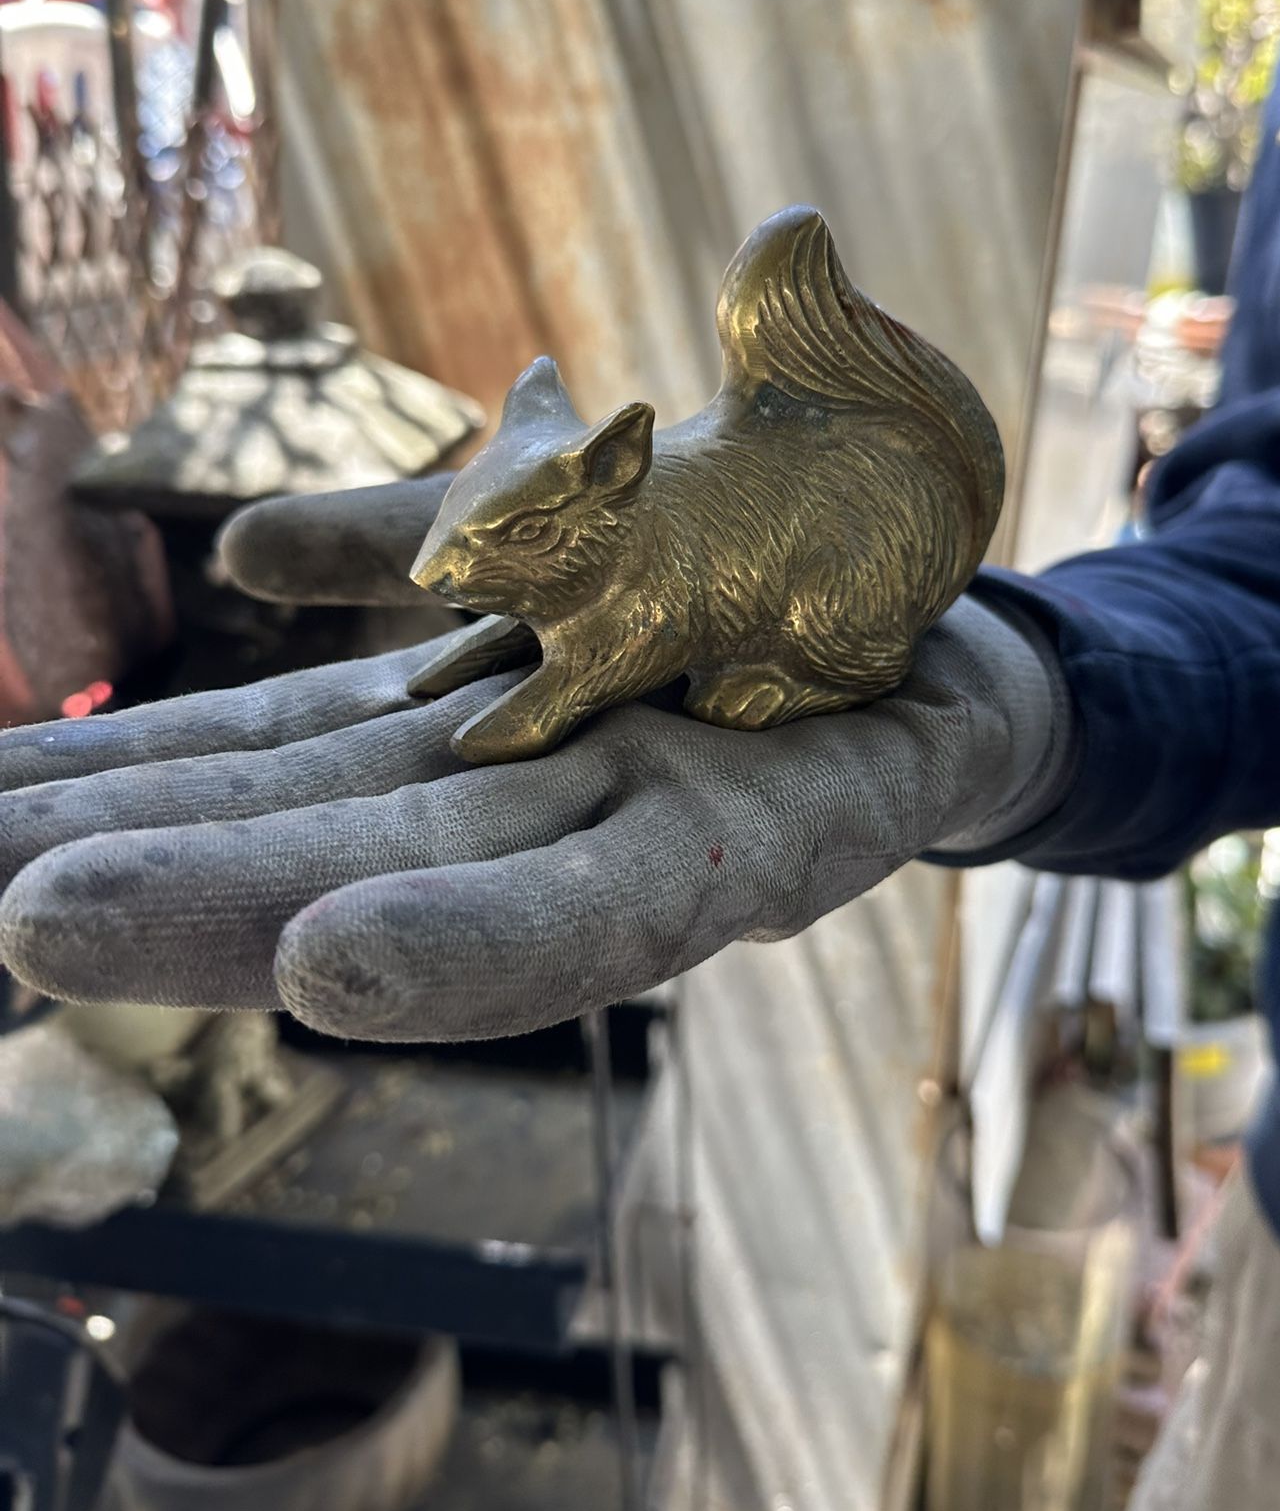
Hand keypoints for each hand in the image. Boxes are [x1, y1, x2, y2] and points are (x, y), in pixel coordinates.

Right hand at [0, 480, 1070, 1040]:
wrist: (957, 651)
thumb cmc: (747, 609)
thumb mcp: (556, 542)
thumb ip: (411, 554)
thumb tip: (244, 548)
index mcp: (464, 739)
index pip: (257, 762)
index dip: (104, 782)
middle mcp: (527, 810)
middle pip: (299, 839)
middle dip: (127, 863)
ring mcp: (636, 841)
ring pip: (417, 886)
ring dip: (234, 916)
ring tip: (49, 924)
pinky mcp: (764, 856)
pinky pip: (613, 909)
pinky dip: (478, 945)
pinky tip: (335, 968)